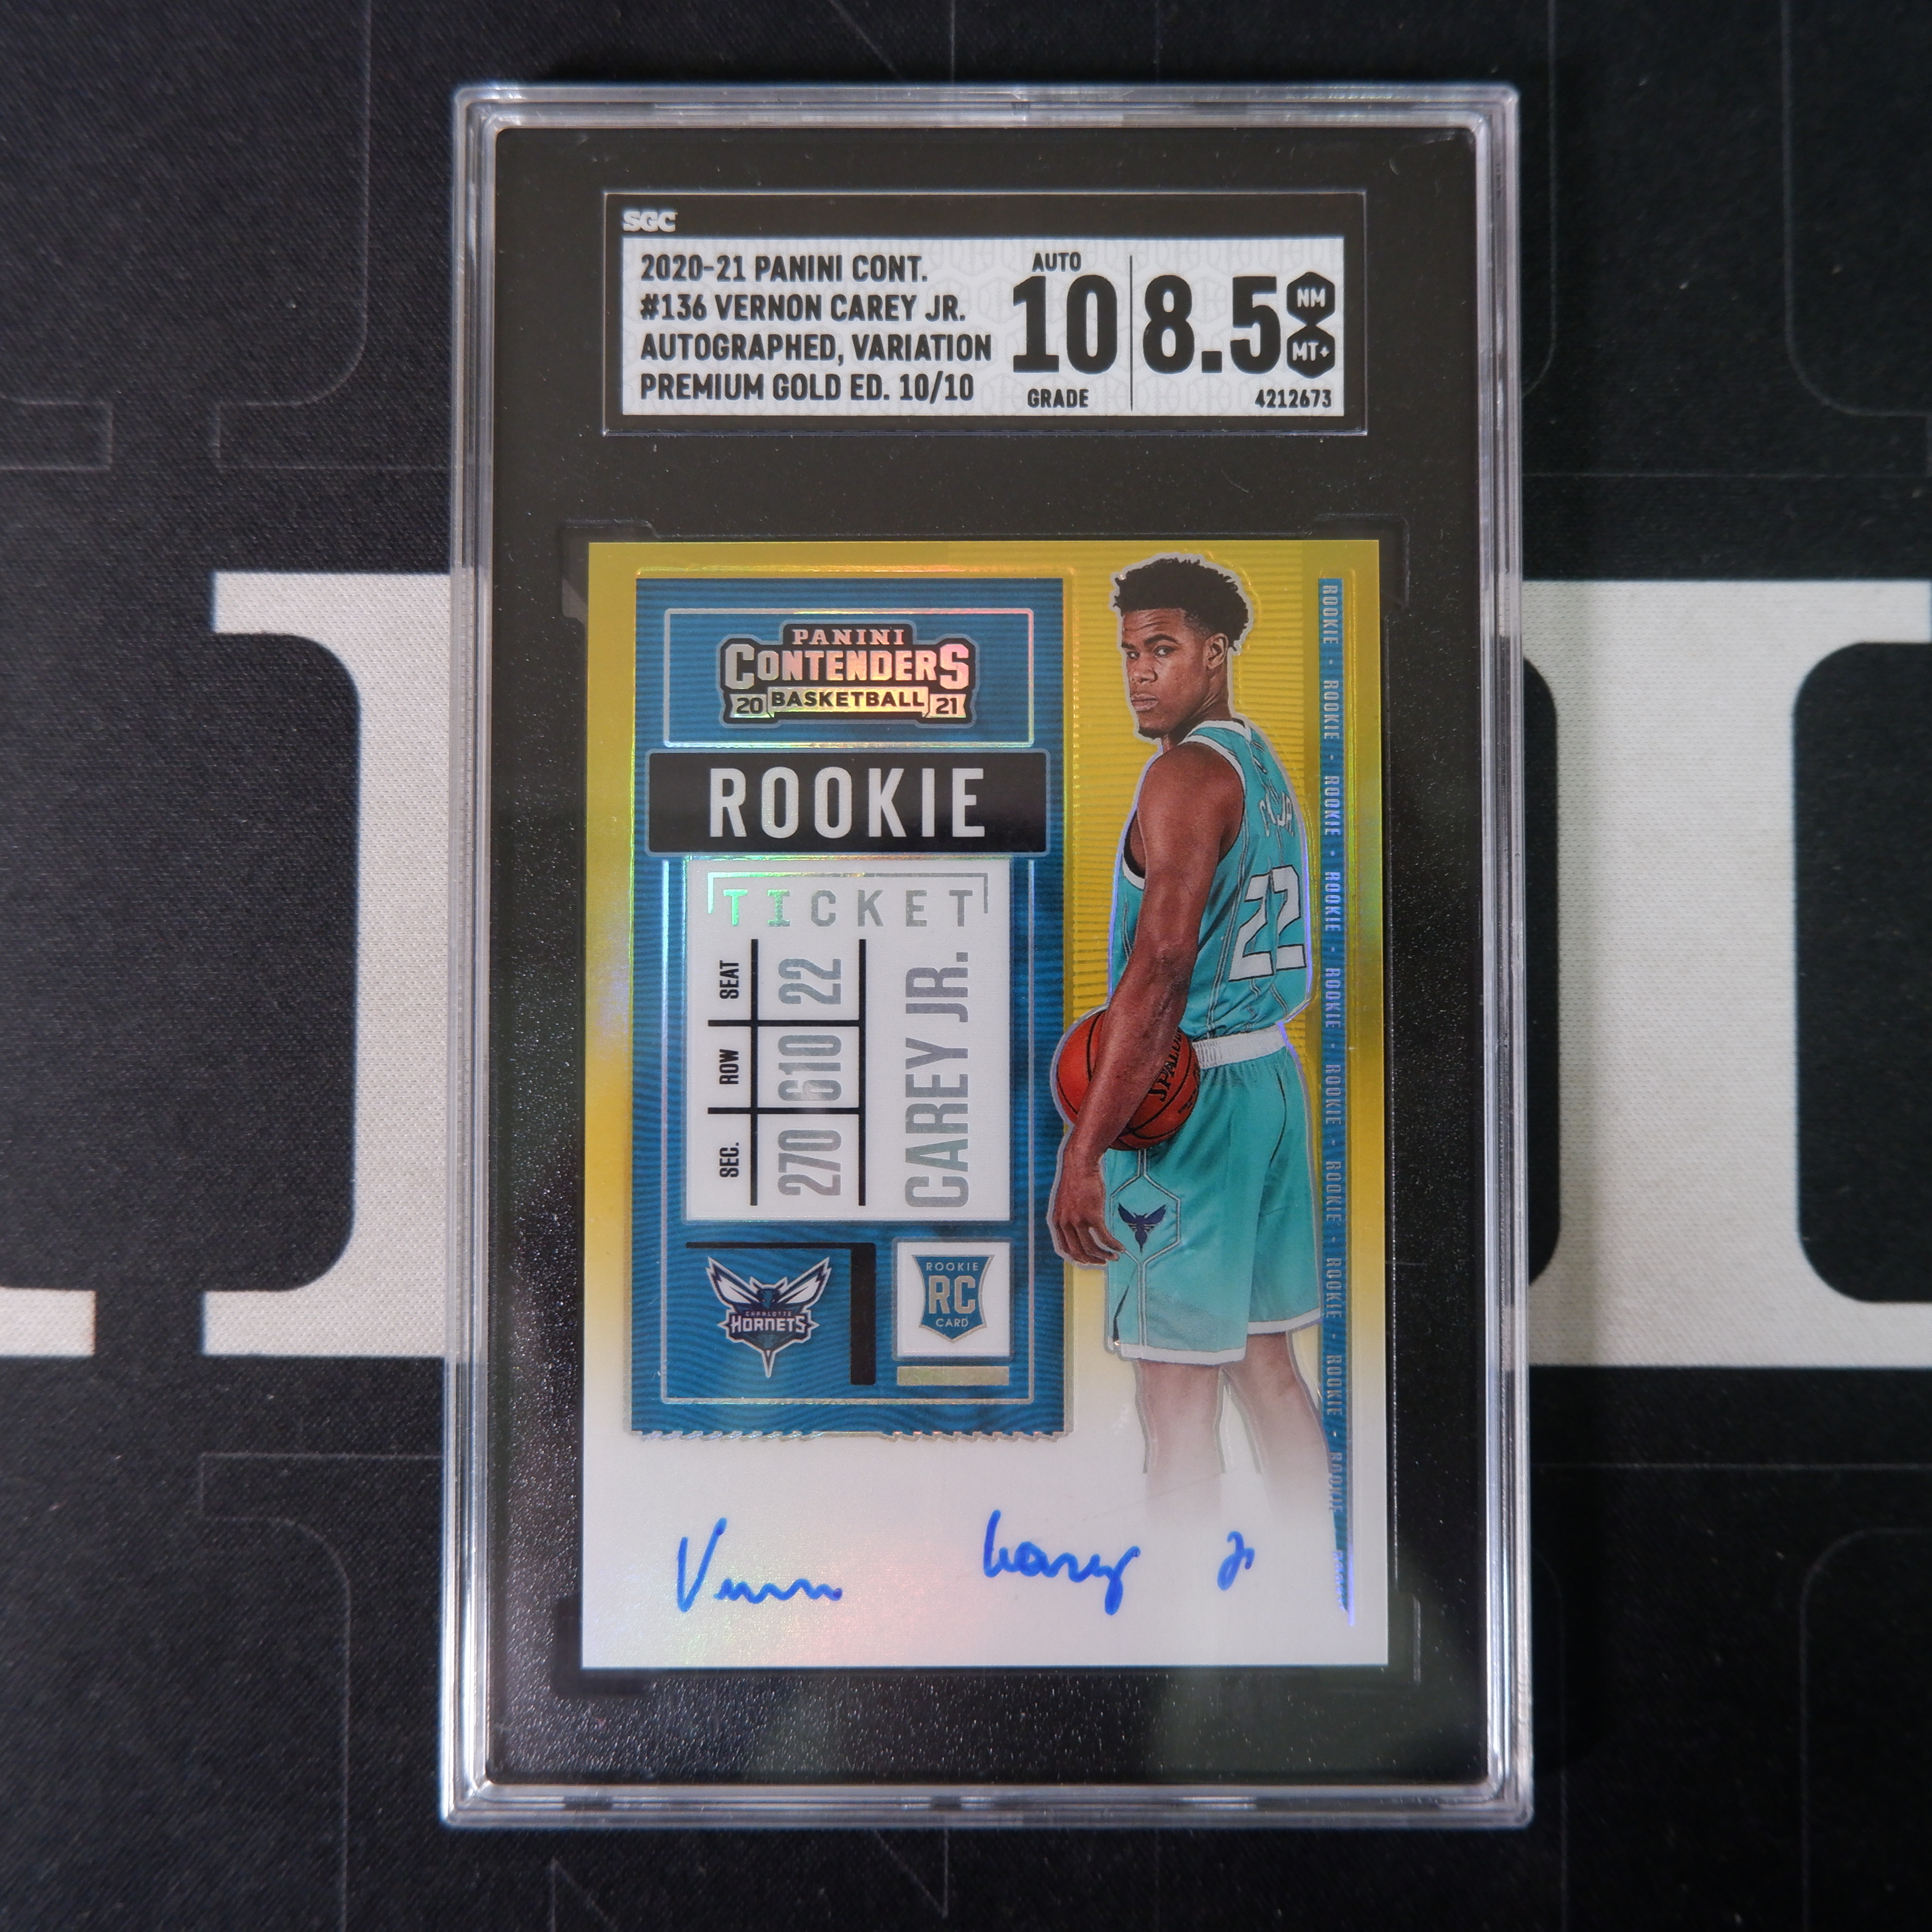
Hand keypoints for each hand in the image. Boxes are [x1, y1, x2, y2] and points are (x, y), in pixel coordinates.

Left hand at [1049, 1151, 1122, 1266]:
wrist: (1080, 1166)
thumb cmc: (1076, 1182)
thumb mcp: (1066, 1203)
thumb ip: (1068, 1218)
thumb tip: (1077, 1230)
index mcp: (1057, 1222)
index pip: (1065, 1248)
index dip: (1078, 1257)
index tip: (1089, 1260)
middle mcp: (1065, 1224)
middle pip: (1078, 1252)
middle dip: (1092, 1260)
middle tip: (1103, 1262)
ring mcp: (1078, 1220)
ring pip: (1092, 1247)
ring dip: (1105, 1255)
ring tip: (1114, 1256)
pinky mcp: (1093, 1216)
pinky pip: (1105, 1237)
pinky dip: (1113, 1245)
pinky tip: (1120, 1247)